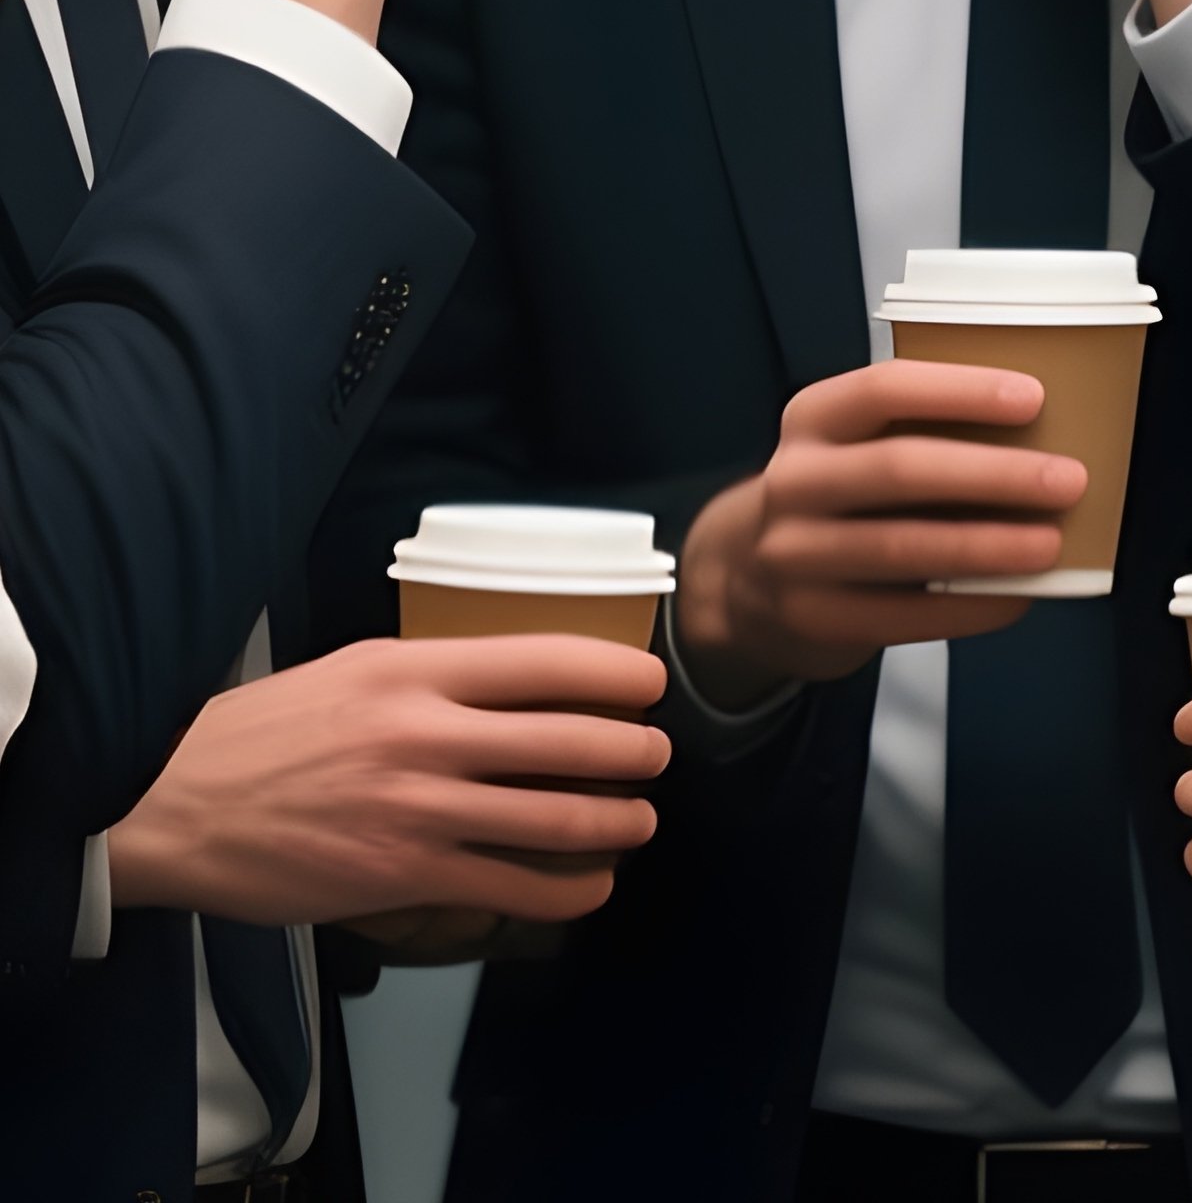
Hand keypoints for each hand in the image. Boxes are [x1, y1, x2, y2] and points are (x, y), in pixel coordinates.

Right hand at [108, 635, 669, 928]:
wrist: (175, 807)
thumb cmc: (267, 731)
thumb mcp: (356, 669)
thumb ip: (435, 674)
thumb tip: (516, 680)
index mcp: (417, 670)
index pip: (547, 660)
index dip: (617, 672)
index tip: (651, 683)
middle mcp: (429, 735)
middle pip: (571, 740)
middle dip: (636, 751)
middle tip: (656, 755)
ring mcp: (421, 810)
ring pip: (556, 819)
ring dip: (618, 822)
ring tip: (639, 820)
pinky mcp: (406, 877)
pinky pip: (514, 888)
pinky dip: (570, 891)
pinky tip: (592, 885)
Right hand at [674, 361, 1087, 707]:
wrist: (745, 576)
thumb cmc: (836, 494)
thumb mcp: (850, 444)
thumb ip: (918, 431)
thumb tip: (1042, 435)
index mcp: (813, 418)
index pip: (885, 389)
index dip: (960, 391)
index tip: (1033, 397)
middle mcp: (795, 480)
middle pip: (899, 469)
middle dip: (992, 473)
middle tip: (1067, 480)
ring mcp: (796, 554)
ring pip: (902, 547)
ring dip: (986, 546)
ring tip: (1050, 543)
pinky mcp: (814, 617)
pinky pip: (904, 614)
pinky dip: (969, 606)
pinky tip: (1016, 598)